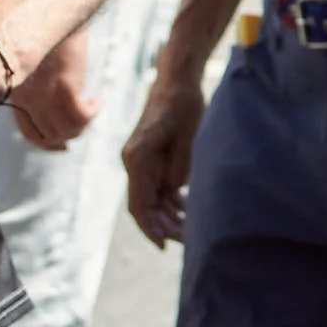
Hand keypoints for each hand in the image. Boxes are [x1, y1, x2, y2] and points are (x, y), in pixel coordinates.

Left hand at [8, 27, 98, 149]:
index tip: (61, 144)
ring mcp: (45, 94)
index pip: (30, 133)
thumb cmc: (36, 29)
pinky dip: (92, 112)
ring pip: (66, 129)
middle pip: (48, 136)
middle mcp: (27, 99)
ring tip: (92, 107)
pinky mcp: (65, 85)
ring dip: (83, 125)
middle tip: (82, 126)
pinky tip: (98, 99)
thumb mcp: (26, 58)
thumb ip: (30, 79)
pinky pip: (80, 114)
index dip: (46, 143)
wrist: (45, 10)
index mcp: (16, 95)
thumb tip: (41, 90)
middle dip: (67, 138)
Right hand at [122, 70, 203, 246]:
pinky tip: (187, 210)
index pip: (140, 204)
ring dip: (169, 214)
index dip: (151, 227)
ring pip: (152, 197)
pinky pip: (158, 185)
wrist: (177, 81)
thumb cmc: (185, 105)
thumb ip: (181, 168)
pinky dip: (171, 199)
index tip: (164, 245)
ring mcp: (141, 160)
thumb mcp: (189, 137)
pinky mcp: (151, 157)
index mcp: (138, 158)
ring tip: (191, 231)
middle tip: (189, 240)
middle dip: (165, 225)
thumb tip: (176, 191)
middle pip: (146, 204)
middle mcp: (134, 161)